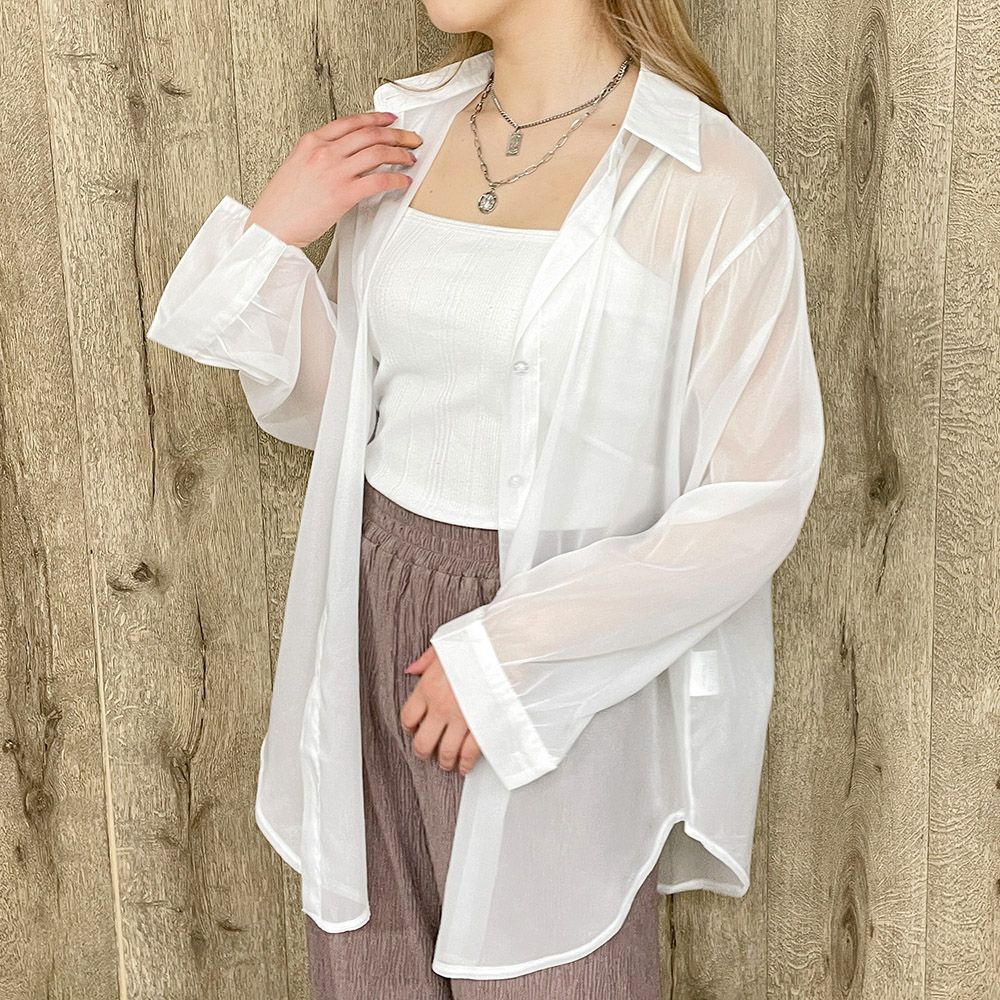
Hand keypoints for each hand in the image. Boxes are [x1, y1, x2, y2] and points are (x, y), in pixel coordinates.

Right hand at [244, 111, 423, 246]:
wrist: (271, 226)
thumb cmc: (281, 204)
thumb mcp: (296, 166)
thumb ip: (318, 156)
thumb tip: (342, 156)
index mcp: (311, 141)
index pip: (351, 122)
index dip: (376, 118)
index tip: (389, 120)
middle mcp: (324, 151)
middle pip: (370, 134)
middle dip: (396, 134)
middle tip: (410, 139)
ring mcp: (334, 171)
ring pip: (378, 153)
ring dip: (400, 154)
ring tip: (410, 158)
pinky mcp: (344, 193)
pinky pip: (379, 181)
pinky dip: (396, 180)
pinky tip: (403, 182)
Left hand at [400, 646, 481, 776]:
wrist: (505, 646)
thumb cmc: (476, 643)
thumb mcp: (445, 645)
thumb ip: (426, 659)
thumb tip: (412, 669)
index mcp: (428, 686)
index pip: (408, 717)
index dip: (409, 728)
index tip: (415, 729)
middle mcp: (441, 706)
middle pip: (423, 742)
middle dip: (423, 752)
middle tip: (427, 753)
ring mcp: (462, 718)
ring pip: (446, 752)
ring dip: (444, 762)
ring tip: (447, 763)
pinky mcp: (482, 724)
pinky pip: (470, 753)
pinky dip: (466, 764)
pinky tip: (465, 765)